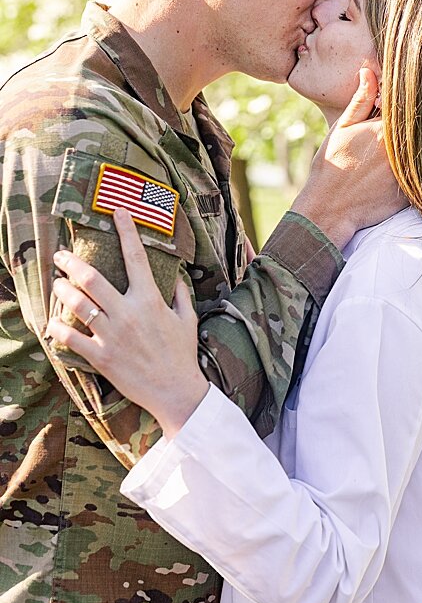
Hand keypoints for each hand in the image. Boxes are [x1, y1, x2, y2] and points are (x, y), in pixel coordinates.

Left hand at [47, 209, 208, 437]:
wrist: (175, 390)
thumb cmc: (182, 354)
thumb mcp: (188, 319)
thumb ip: (180, 295)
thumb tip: (176, 277)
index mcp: (152, 299)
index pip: (137, 257)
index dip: (126, 230)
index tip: (118, 211)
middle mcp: (129, 312)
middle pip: (92, 279)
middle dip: (72, 262)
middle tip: (61, 255)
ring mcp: (112, 334)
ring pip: (77, 304)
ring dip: (62, 291)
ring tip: (57, 284)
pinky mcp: (100, 356)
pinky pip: (70, 337)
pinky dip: (57, 328)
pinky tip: (52, 323)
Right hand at [292, 67, 407, 247]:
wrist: (330, 208)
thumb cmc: (333, 165)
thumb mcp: (343, 127)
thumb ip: (360, 100)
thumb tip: (369, 72)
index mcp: (386, 129)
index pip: (412, 107)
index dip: (414, 101)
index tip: (418, 94)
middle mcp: (403, 149)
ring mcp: (410, 172)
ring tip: (420, 142)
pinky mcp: (414, 192)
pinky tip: (420, 166)